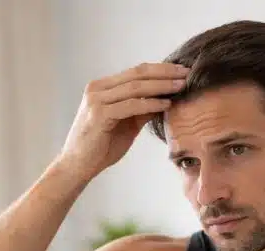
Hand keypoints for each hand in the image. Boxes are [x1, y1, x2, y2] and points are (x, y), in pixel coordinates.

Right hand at [57, 62, 189, 179]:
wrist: (77, 166)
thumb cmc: (101, 147)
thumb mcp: (126, 124)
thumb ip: (142, 110)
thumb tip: (165, 100)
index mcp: (102, 87)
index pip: (136, 71)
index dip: (161, 69)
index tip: (182, 71)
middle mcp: (97, 88)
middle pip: (138, 73)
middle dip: (165, 73)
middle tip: (187, 73)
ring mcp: (97, 100)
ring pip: (136, 87)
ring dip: (161, 85)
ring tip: (181, 86)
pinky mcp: (99, 114)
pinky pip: (131, 105)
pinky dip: (150, 103)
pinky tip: (166, 103)